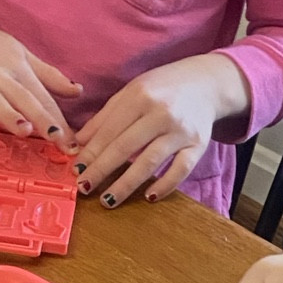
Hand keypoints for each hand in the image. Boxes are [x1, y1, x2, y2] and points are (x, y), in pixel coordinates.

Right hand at [0, 0, 80, 141]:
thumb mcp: (20, 54)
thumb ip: (48, 76)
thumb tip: (77, 91)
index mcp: (18, 68)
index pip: (43, 98)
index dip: (59, 121)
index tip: (74, 144)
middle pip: (23, 98)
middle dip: (42, 120)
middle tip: (59, 141)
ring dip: (7, 112)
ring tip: (24, 129)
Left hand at [74, 53, 249, 205]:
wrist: (206, 83)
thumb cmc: (163, 88)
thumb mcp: (131, 92)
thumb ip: (105, 117)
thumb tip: (79, 143)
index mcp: (141, 96)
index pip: (110, 130)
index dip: (91, 153)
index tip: (76, 171)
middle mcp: (162, 113)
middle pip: (126, 147)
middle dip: (102, 170)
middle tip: (84, 188)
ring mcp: (182, 131)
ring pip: (150, 162)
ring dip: (126, 184)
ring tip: (108, 200)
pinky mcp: (199, 145)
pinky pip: (181, 170)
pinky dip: (165, 185)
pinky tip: (149, 196)